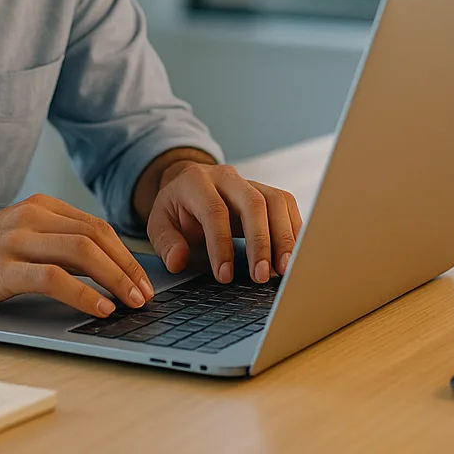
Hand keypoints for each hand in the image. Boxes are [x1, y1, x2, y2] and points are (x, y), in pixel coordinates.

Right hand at [0, 194, 154, 317]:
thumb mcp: (21, 239)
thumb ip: (57, 245)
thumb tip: (108, 270)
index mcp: (40, 207)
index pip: (98, 226)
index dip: (127, 254)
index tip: (144, 280)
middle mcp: (31, 216)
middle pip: (97, 237)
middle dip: (128, 268)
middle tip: (146, 295)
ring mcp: (16, 240)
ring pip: (83, 252)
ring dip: (115, 279)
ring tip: (131, 302)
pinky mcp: (3, 267)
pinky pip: (54, 278)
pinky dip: (84, 294)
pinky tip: (100, 308)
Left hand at [146, 161, 302, 284]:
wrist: (189, 187)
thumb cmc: (176, 210)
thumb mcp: (159, 224)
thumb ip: (166, 243)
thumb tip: (178, 261)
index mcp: (195, 181)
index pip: (214, 211)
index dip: (221, 245)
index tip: (224, 276)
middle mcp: (226, 177)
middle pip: (253, 202)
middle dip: (260, 242)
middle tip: (261, 276)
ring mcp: (250, 181)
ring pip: (276, 201)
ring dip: (284, 237)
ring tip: (284, 270)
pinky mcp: (267, 192)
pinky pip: (287, 206)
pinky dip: (294, 231)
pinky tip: (293, 257)